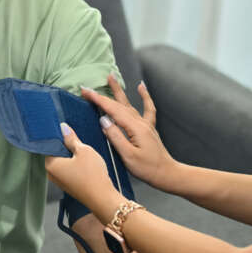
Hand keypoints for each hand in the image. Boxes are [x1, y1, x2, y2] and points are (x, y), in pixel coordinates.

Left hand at [45, 122, 123, 219]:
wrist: (103, 198)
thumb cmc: (92, 175)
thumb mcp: (84, 150)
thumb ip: (71, 138)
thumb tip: (63, 128)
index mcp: (50, 164)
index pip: (49, 144)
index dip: (59, 137)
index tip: (67, 132)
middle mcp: (50, 174)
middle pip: (55, 153)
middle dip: (66, 147)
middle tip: (77, 143)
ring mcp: (59, 181)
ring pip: (63, 162)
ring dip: (71, 156)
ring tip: (83, 155)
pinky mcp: (68, 185)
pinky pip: (68, 170)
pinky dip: (75, 165)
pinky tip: (85, 164)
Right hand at [80, 75, 176, 190]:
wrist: (166, 174)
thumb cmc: (147, 168)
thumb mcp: (128, 155)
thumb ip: (115, 136)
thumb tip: (104, 119)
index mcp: (134, 128)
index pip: (112, 110)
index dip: (97, 99)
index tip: (85, 91)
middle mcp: (140, 122)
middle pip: (118, 104)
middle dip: (102, 95)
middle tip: (87, 88)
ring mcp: (145, 124)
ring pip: (129, 104)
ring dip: (118, 91)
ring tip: (110, 78)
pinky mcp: (148, 128)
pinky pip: (147, 108)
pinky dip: (144, 96)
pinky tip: (141, 87)